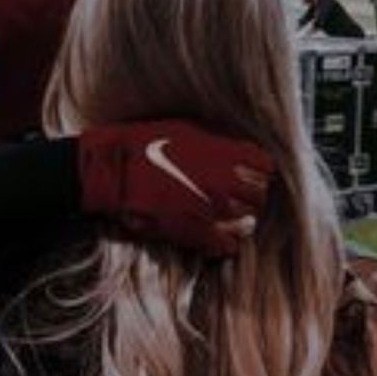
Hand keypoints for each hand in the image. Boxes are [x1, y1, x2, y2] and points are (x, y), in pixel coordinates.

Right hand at [79, 120, 273, 256]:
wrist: (112, 172)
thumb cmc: (143, 144)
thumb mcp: (185, 129)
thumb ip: (217, 141)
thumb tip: (237, 150)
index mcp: (223, 155)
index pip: (264, 165)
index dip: (258, 169)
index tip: (248, 171)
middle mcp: (223, 184)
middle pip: (259, 195)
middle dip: (251, 194)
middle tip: (237, 194)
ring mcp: (210, 212)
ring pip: (248, 221)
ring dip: (241, 218)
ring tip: (227, 213)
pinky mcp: (194, 234)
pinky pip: (228, 246)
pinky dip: (227, 242)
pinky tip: (218, 234)